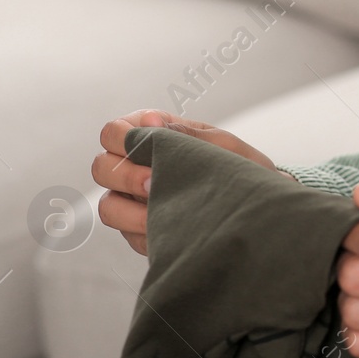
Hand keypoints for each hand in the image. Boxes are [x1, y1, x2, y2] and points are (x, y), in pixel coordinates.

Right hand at [94, 109, 279, 254]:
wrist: (258, 210)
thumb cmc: (241, 169)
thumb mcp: (222, 146)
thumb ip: (185, 133)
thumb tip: (147, 121)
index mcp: (153, 137)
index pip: (113, 131)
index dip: (122, 138)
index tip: (150, 146)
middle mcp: (137, 168)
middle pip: (100, 168)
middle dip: (125, 175)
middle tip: (154, 182)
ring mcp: (135, 202)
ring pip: (107, 206)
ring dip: (132, 209)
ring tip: (164, 208)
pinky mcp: (142, 232)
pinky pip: (128, 235)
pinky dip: (147, 231)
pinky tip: (173, 228)